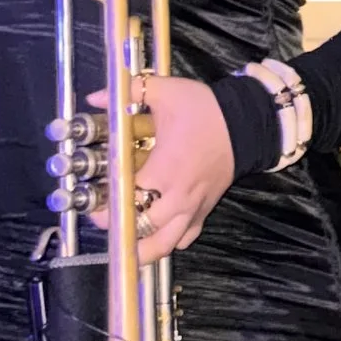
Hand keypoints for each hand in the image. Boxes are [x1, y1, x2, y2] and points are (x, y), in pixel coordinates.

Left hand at [92, 70, 234, 256]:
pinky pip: (185, 239)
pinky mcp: (204, 211)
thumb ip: (130, 92)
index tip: (94, 200)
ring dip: (142, 248)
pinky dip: (170, 242)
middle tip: (103, 216)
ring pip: (164, 244)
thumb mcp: (166, 91)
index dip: (106, 203)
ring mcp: (192, 207)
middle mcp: (177, 196)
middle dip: (118, 226)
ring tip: (124, 243)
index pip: (126, 197)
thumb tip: (96, 97)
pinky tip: (157, 234)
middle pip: (141, 228)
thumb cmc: (204, 109)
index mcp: (164, 169)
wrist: (247, 122)